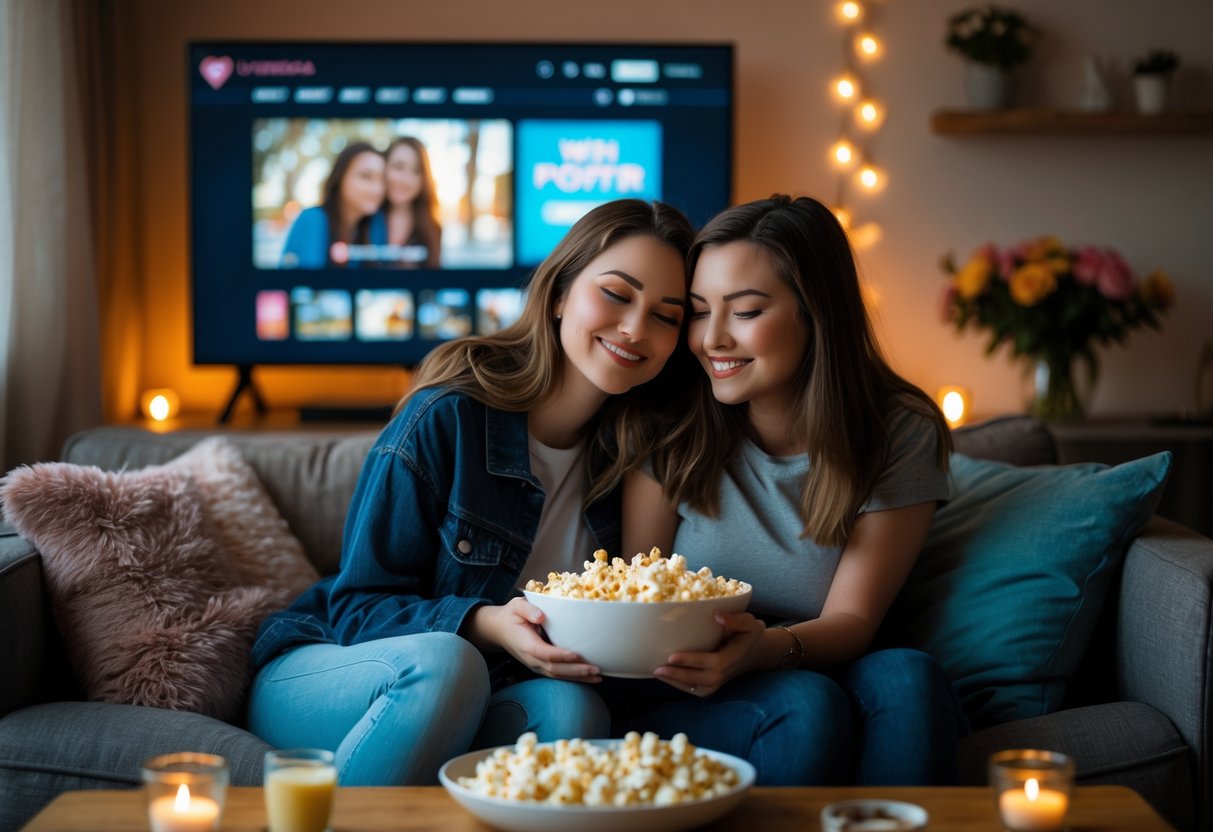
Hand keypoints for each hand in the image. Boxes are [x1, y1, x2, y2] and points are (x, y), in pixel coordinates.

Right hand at [474, 598, 601, 682]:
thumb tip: (541, 616)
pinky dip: (574, 678)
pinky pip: (558, 675)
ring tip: (597, 677)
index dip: (560, 655)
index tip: (576, 654)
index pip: (544, 653)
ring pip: (557, 675)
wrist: (499, 630)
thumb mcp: (516, 606)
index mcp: (525, 644)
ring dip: (578, 678)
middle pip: (554, 669)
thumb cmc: (511, 616)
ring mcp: (536, 665)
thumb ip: (528, 609)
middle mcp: (531, 658)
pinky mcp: (541, 666)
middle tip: (594, 669)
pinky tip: (590, 678)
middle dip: (575, 671)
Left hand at [652, 611, 765, 696]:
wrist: (754, 652)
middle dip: (677, 675)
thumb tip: (717, 616)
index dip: (692, 661)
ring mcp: (718, 683)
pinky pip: (694, 689)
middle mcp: (724, 674)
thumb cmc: (749, 633)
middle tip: (657, 669)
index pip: (712, 663)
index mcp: (732, 658)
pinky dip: (679, 686)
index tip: (672, 657)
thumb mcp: (750, 622)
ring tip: (657, 673)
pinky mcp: (712, 685)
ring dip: (675, 682)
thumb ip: (737, 619)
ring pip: (694, 688)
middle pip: (699, 679)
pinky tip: (665, 677)